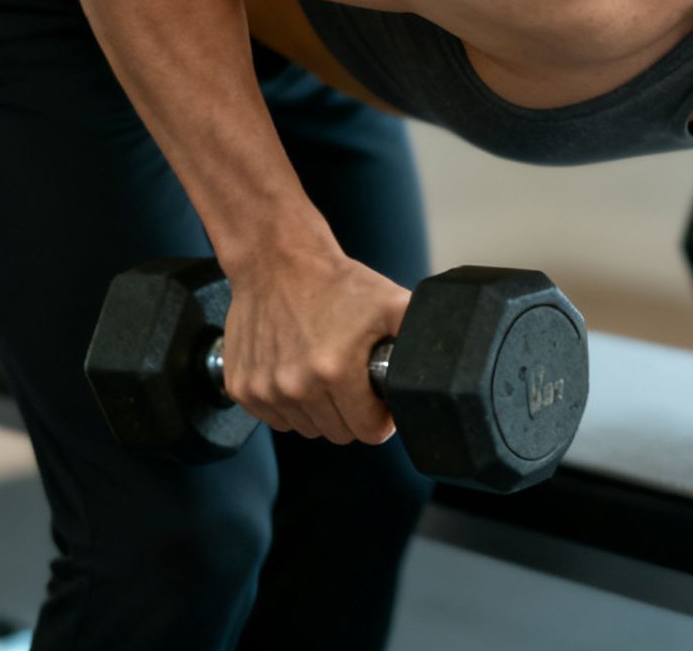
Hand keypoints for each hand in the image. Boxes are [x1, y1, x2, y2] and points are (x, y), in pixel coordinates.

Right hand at [220, 240, 411, 445]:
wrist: (276, 258)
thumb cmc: (334, 280)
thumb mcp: (391, 302)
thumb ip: (421, 335)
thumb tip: (450, 360)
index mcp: (335, 372)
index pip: (369, 433)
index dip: (380, 417)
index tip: (377, 397)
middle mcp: (296, 387)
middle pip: (338, 433)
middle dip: (351, 412)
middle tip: (351, 377)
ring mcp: (265, 390)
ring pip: (306, 428)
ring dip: (318, 408)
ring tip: (322, 369)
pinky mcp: (242, 388)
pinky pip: (276, 417)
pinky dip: (288, 402)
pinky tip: (295, 369)